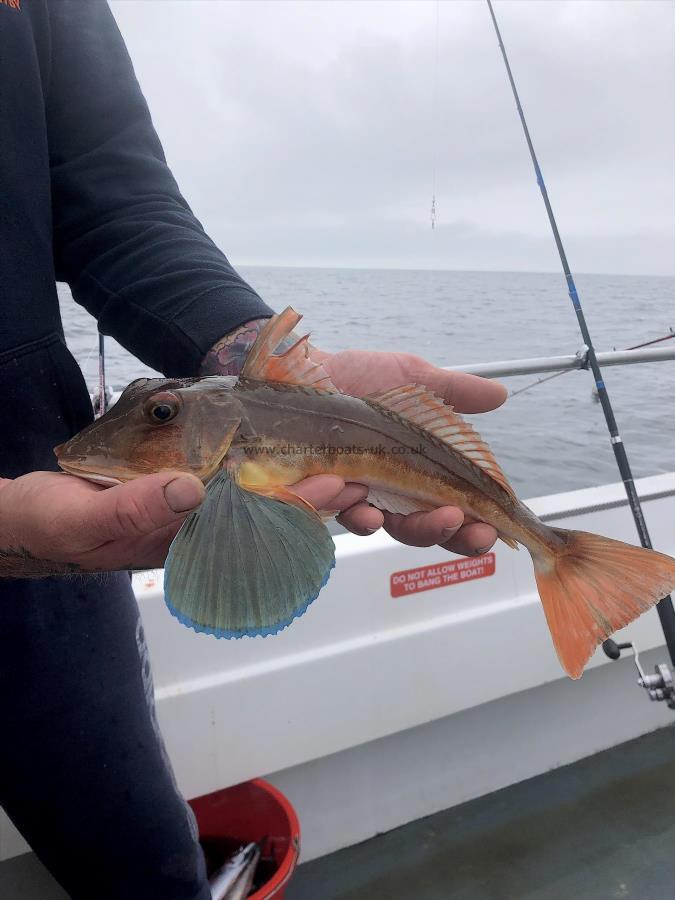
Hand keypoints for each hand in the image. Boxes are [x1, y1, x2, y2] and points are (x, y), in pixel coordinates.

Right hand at [0, 471, 367, 576]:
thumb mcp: (83, 516)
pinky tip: (290, 455)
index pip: (250, 524)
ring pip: (255, 499)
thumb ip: (135, 507)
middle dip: (314, 494)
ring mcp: (187, 510)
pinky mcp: (178, 492)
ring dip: (300, 485)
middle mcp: (193, 527)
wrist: (32, 519)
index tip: (336, 482)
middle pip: (266, 512)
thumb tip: (190, 488)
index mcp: (178, 538)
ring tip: (347, 465)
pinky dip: (262, 470)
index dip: (297, 504)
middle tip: (361, 472)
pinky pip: (229, 484)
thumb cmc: (50, 521)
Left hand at [296, 348, 507, 555]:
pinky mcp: (312, 486)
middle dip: (438, 533)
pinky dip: (333, 500)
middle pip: (415, 531)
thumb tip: (499, 394)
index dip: (470, 530)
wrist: (305, 367)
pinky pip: (322, 506)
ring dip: (380, 521)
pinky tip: (344, 488)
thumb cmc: (360, 378)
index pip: (448, 514)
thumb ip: (453, 391)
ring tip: (382, 510)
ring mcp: (347, 494)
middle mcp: (384, 493)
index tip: (490, 531)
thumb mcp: (413, 379)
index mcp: (416, 476)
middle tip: (456, 524)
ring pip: (371, 525)